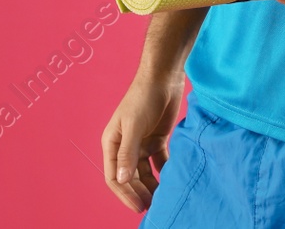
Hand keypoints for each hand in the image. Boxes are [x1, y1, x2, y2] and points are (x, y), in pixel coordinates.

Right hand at [101, 73, 184, 211]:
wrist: (163, 76)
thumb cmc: (143, 97)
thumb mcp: (134, 126)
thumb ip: (128, 153)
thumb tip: (122, 180)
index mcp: (112, 143)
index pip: (114, 177)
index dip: (125, 194)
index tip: (138, 206)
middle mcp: (125, 146)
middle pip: (130, 177)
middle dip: (139, 193)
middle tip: (152, 207)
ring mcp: (141, 143)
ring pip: (145, 172)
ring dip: (152, 186)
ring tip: (162, 199)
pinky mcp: (157, 139)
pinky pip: (159, 162)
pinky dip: (164, 172)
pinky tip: (172, 181)